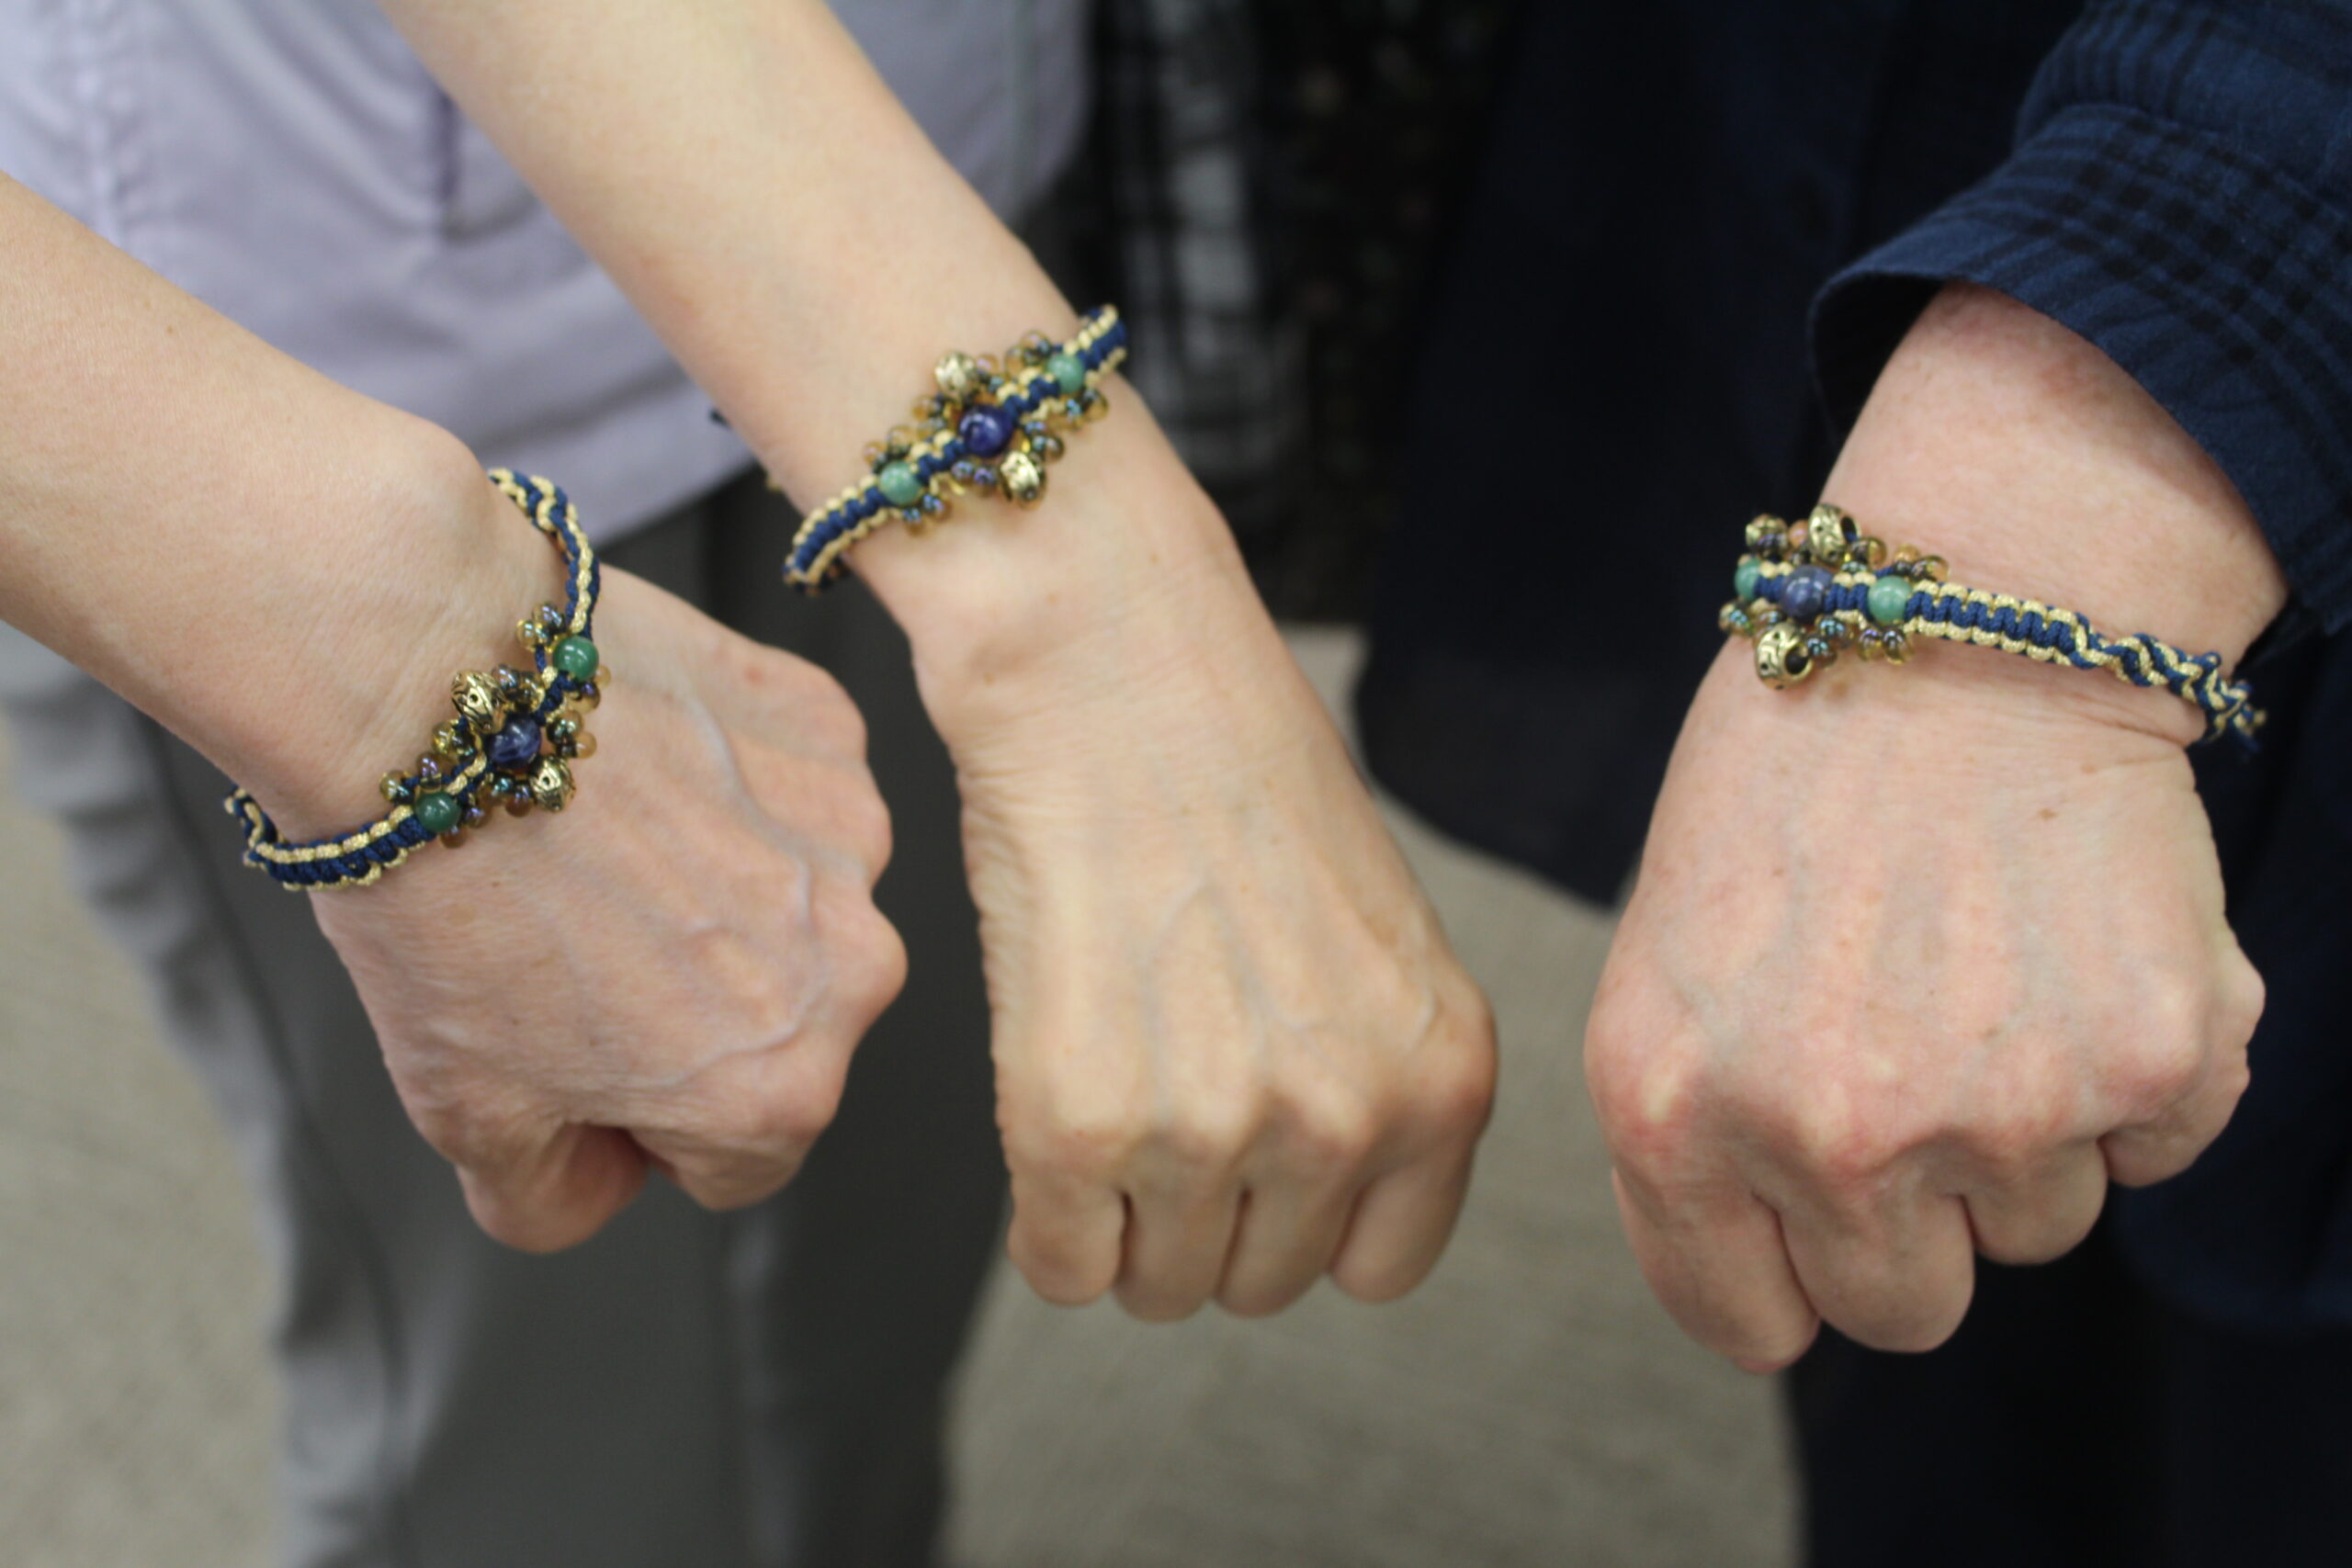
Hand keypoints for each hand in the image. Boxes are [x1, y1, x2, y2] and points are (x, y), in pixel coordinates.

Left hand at [306, 563, 903, 1250]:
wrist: (432, 688)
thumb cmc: (448, 897)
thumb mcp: (463, 1115)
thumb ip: (552, 1203)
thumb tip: (605, 1185)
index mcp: (778, 1090)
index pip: (736, 1165)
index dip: (641, 1122)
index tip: (573, 1047)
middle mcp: (850, 971)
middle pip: (783, 1031)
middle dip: (697, 1006)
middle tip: (575, 938)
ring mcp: (851, 839)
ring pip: (796, 905)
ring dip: (723, 892)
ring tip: (599, 843)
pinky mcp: (830, 728)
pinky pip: (794, 789)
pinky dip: (729, 785)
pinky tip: (636, 768)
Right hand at [904, 480, 1495, 1320]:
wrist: (1109, 669)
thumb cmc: (1231, 777)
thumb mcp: (1373, 942)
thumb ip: (1370, 1078)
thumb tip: (1307, 1195)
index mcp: (1443, 1074)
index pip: (1380, 1269)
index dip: (1306, 1222)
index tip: (1260, 1167)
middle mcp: (1346, 1117)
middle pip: (1261, 1285)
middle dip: (1208, 1219)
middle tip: (1163, 1101)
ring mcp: (1214, 1129)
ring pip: (1160, 1289)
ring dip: (1124, 1219)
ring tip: (1109, 1085)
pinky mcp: (1079, 1125)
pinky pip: (1064, 1267)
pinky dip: (1049, 1222)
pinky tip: (1050, 1111)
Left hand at [1587, 646, 2259, 1362]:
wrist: (1955, 628)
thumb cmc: (1787, 782)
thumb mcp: (1666, 956)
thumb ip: (1696, 1125)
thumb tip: (1765, 1269)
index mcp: (1671, 1110)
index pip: (1744, 1321)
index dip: (1783, 1278)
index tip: (1808, 1228)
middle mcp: (1827, 1134)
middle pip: (1903, 1311)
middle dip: (1912, 1225)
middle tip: (1910, 1080)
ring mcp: (1996, 1110)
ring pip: (2034, 1229)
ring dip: (2020, 1133)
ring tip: (1980, 970)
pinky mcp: (2148, 1064)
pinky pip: (2151, 1155)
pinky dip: (2129, 1075)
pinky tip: (2069, 952)